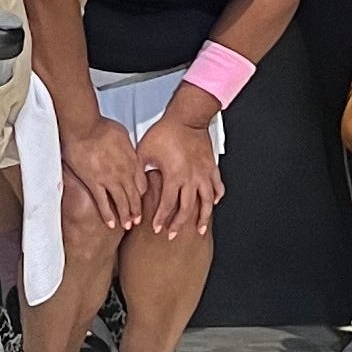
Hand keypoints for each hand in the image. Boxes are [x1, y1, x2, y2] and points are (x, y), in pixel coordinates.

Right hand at [62, 115, 147, 234]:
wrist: (84, 126)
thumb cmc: (100, 126)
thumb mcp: (123, 135)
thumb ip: (126, 148)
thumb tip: (127, 150)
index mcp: (131, 160)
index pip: (142, 183)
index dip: (142, 194)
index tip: (141, 200)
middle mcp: (123, 172)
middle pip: (134, 196)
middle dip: (137, 210)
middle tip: (138, 220)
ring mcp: (109, 179)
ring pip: (121, 202)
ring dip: (126, 216)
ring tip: (127, 225)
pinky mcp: (94, 182)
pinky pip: (103, 202)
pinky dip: (108, 215)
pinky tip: (111, 223)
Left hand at [135, 112, 223, 239]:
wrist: (187, 117)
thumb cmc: (167, 131)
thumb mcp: (145, 151)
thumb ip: (139, 172)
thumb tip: (134, 189)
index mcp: (175, 176)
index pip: (168, 205)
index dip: (162, 218)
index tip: (157, 227)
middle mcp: (191, 178)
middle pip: (187, 209)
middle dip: (179, 224)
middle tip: (173, 234)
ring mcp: (204, 174)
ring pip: (206, 202)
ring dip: (203, 217)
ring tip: (200, 228)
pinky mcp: (211, 167)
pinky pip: (217, 186)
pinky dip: (216, 196)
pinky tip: (214, 202)